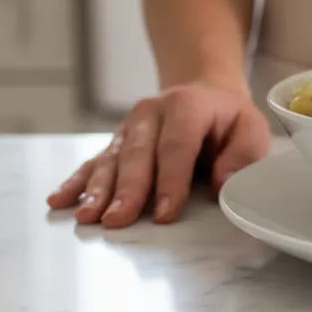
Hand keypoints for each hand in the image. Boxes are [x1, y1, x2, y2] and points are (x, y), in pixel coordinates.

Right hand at [47, 81, 271, 227]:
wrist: (204, 92)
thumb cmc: (229, 120)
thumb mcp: (252, 128)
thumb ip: (243, 154)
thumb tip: (222, 183)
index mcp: (188, 106)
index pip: (177, 145)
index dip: (171, 180)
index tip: (165, 213)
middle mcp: (152, 113)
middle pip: (138, 154)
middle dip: (127, 189)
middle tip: (117, 219)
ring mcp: (130, 127)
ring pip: (112, 159)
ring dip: (98, 189)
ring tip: (87, 216)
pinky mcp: (117, 142)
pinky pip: (94, 162)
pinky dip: (76, 182)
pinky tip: (59, 200)